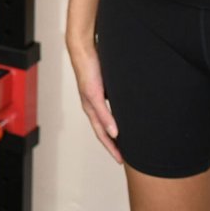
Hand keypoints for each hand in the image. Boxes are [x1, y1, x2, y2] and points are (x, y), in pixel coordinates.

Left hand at [67, 38, 120, 163]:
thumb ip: (114, 95)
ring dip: (110, 141)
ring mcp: (89, 100)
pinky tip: (116, 133)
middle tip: (122, 161)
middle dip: (111, 148)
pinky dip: (108, 123)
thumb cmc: (95, 64)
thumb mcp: (108, 83)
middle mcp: (89, 106)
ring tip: (120, 153)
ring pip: (99, 126)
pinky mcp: (92, 92)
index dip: (111, 143)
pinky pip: (100, 111)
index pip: (102, 129)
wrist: (83, 49)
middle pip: (100, 133)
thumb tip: (125, 106)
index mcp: (93, 105)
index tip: (121, 155)